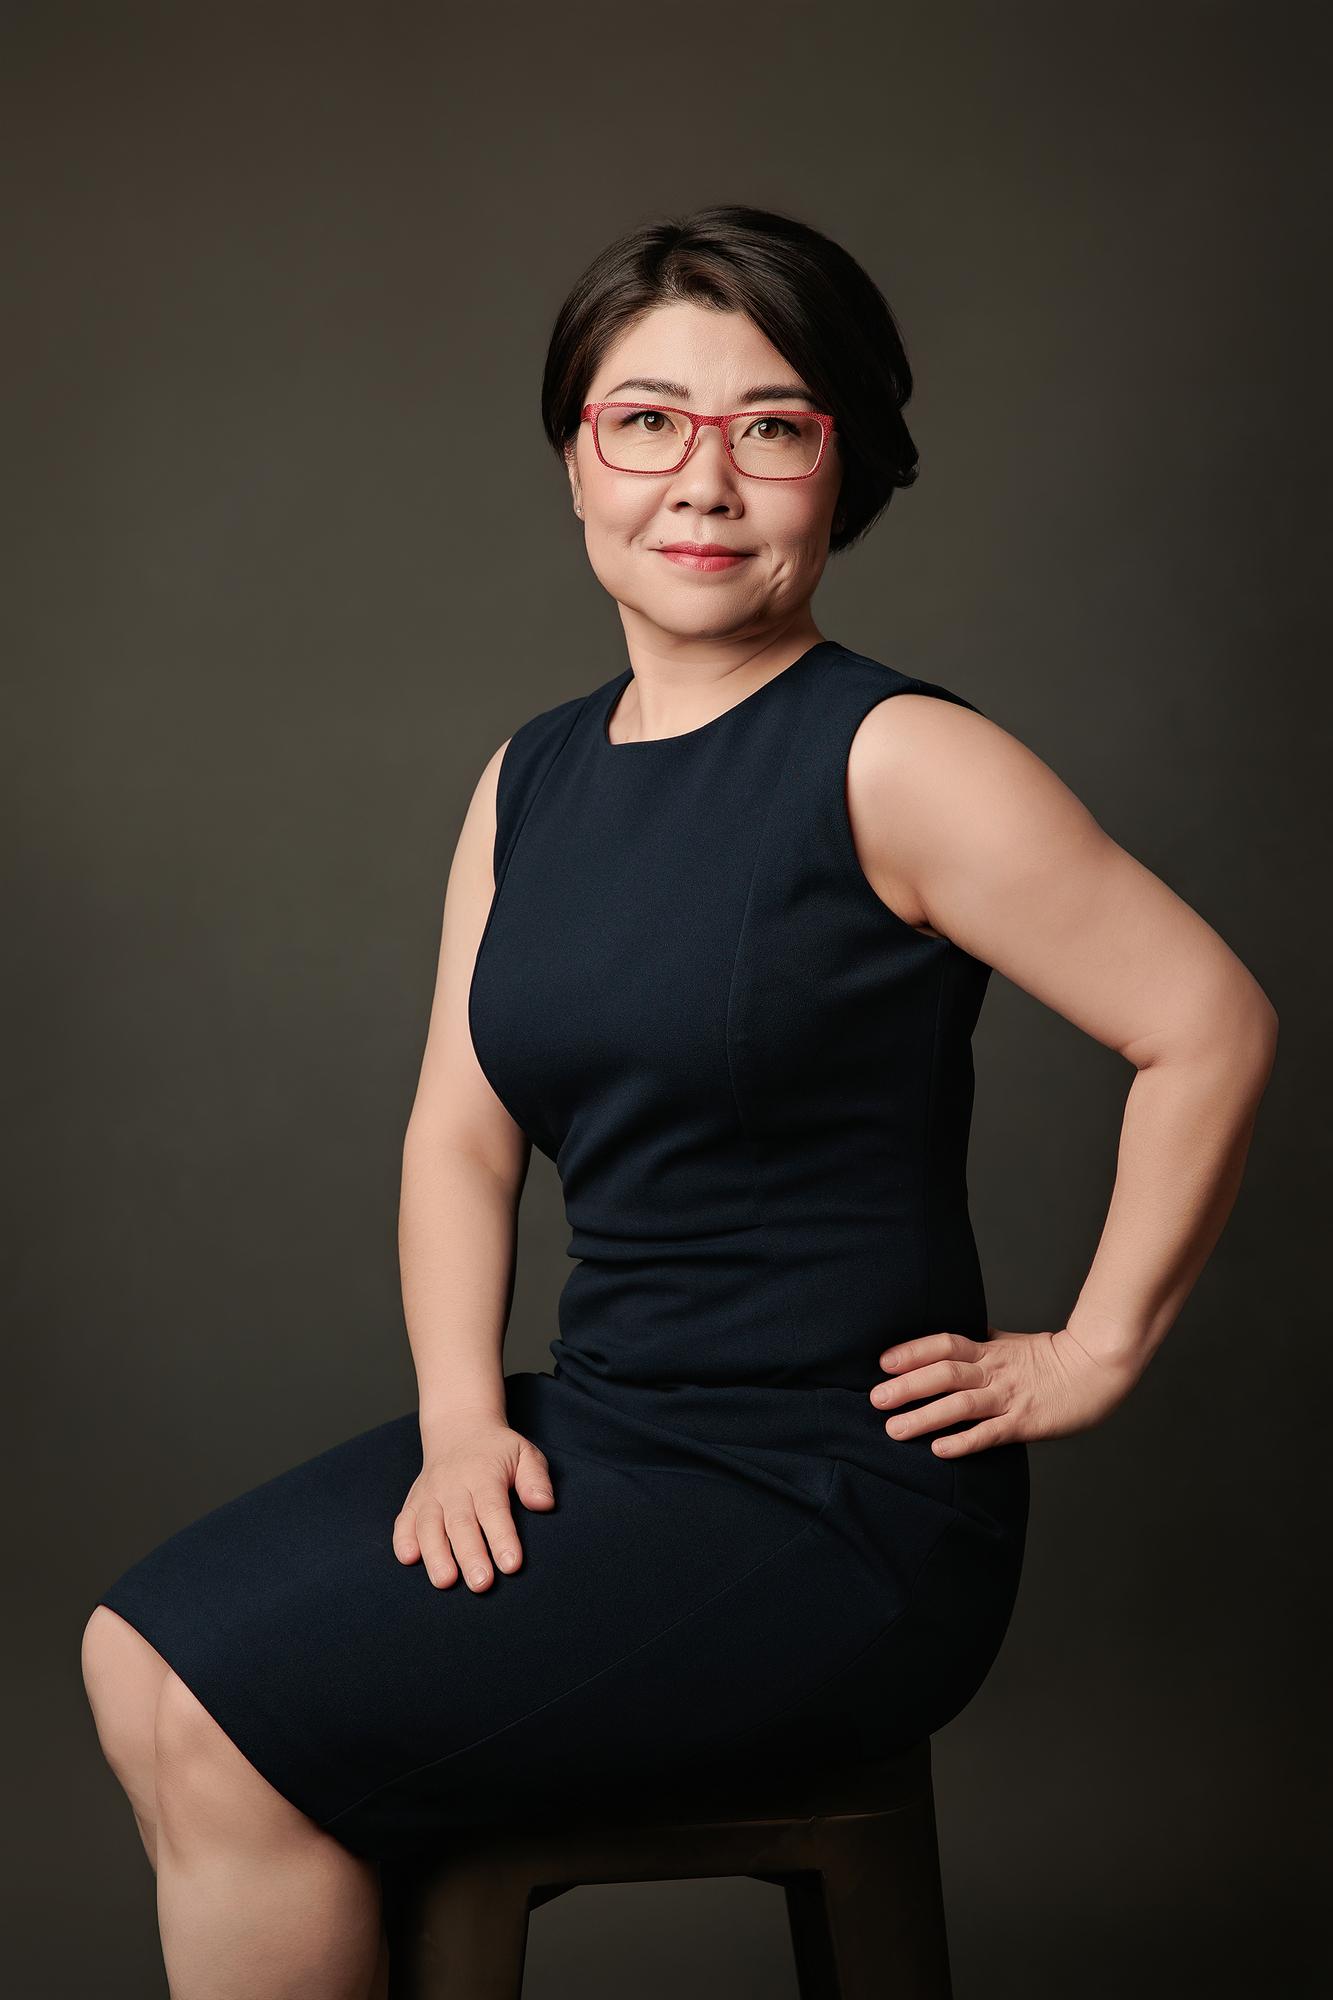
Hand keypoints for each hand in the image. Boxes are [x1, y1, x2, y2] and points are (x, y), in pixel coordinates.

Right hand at [393, 1414, 555, 1590]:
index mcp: (483, 1475)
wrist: (458, 1428)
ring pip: (429, 1525)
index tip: (511, 1564)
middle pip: (460, 1523)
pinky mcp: (414, 1501)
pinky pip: (404, 1520)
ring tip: (445, 1582)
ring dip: (435, 1554)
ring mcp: (430, 1494)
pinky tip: (408, 1558)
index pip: (493, 1509)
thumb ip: (535, 1478)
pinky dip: (403, 1539)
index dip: (502, 1537)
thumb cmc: (497, 1449)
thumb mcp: (524, 1453)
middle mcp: (453, 1485)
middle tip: (481, 1583)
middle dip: (470, 1555)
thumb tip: (544, 1504)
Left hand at [869, 1326, 1141, 1459]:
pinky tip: (940, 1450)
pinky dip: (964, 1441)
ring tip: (894, 1429)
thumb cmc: (1053, 1357)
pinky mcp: (1025, 1423)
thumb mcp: (1011, 1343)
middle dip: (907, 1386)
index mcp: (989, 1350)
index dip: (913, 1351)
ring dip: (925, 1416)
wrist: (1098, 1368)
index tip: (883, 1362)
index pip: (944, 1344)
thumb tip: (948, 1340)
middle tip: (875, 1399)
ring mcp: (1009, 1397)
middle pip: (944, 1373)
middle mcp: (994, 1371)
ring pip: (960, 1405)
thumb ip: (980, 1343)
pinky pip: (990, 1433)